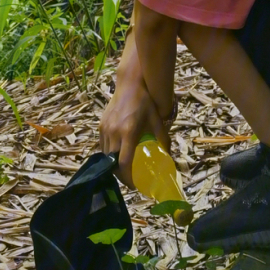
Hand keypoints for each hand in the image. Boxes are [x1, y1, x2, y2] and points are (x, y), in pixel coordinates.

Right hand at [99, 69, 169, 187]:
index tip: (135, 186)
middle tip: (131, 180)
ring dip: (113, 165)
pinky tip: (117, 155)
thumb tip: (169, 157)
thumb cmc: (145, 102)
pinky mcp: (101, 125)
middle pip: (111, 163)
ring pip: (105, 156)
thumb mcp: (157, 121)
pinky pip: (102, 146)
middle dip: (120, 175)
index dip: (128, 178)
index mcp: (128, 132)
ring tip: (124, 169)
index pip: (123, 163)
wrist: (130, 83)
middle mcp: (113, 132)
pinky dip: (108, 154)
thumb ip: (163, 140)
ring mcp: (105, 128)